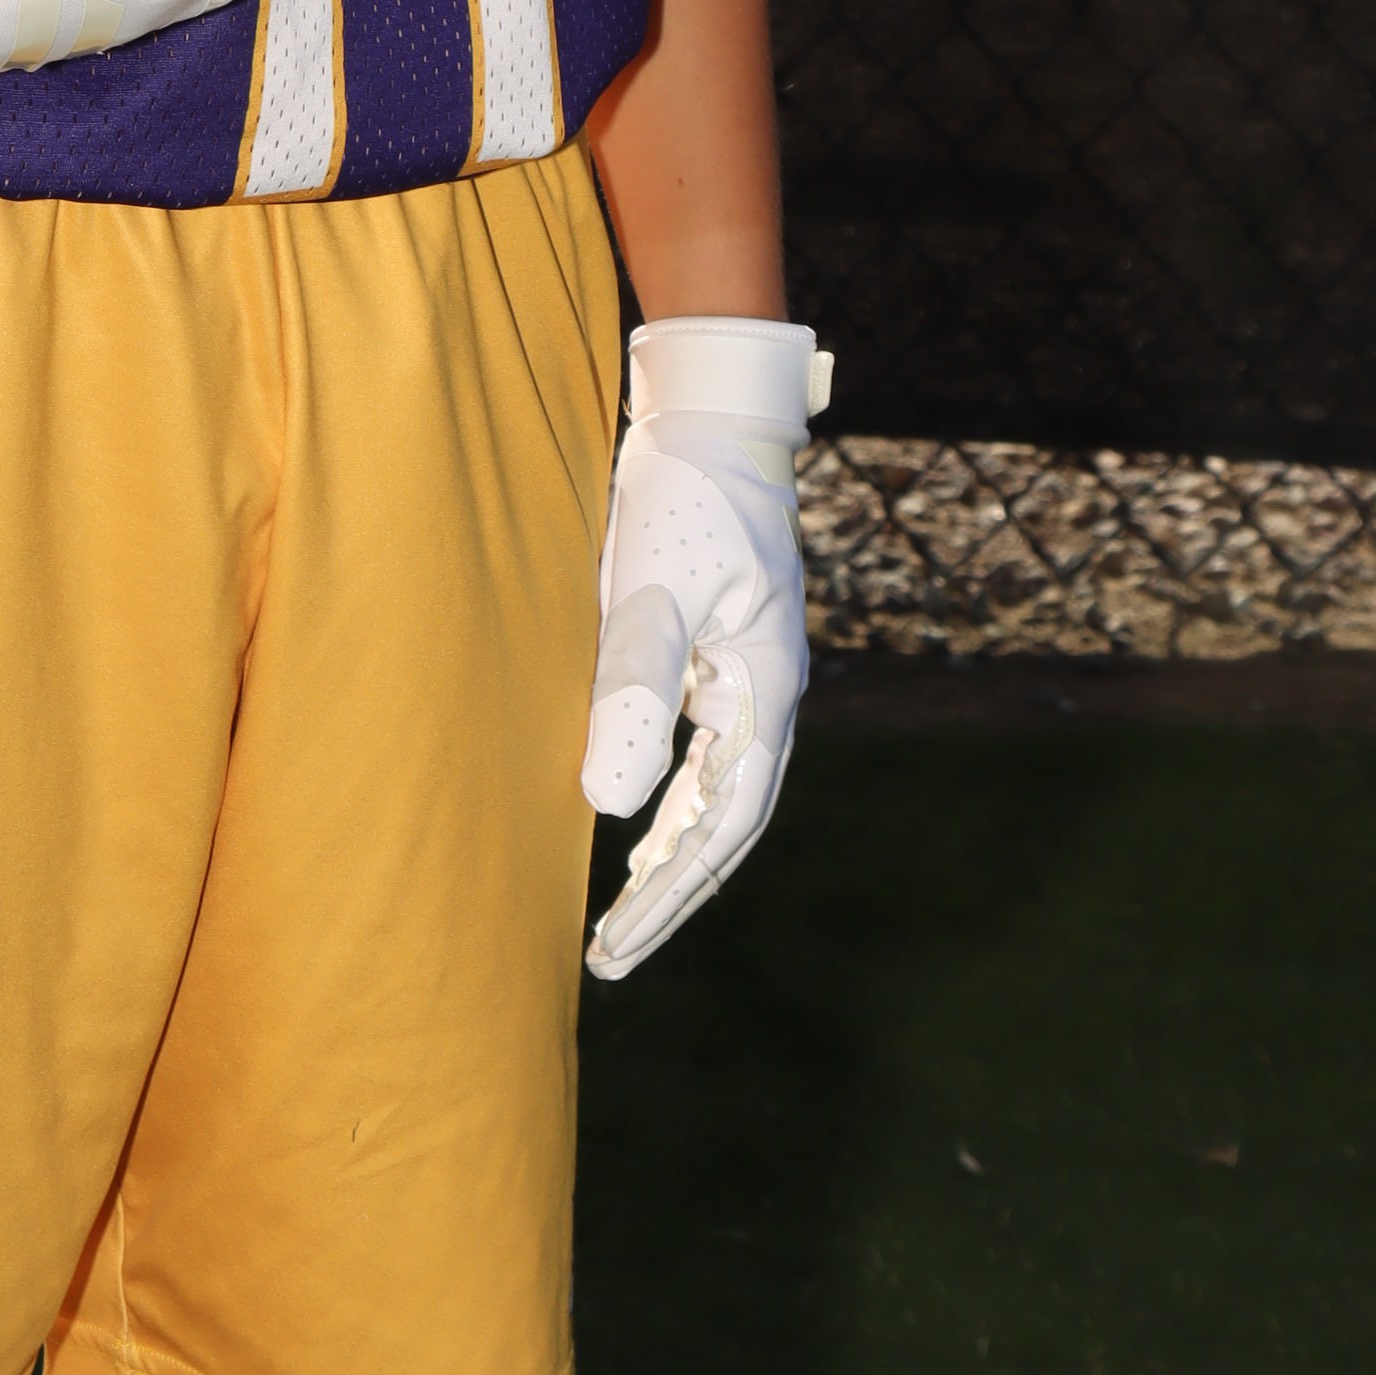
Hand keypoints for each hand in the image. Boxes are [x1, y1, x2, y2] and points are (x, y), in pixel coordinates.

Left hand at [581, 317, 829, 980]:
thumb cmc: (681, 497)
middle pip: (726, 827)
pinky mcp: (722, 655)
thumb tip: (608, 809)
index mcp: (764, 693)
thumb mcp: (649, 591)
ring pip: (719, 796)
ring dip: (672, 855)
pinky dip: (674, 802)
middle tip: (609, 959)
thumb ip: (634, 692)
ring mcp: (749, 678)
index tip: (616, 948)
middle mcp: (767, 697)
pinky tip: (639, 827)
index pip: (721, 827)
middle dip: (670, 895)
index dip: (669, 895)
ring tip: (623, 916)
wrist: (710, 415)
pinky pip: (706, 755)